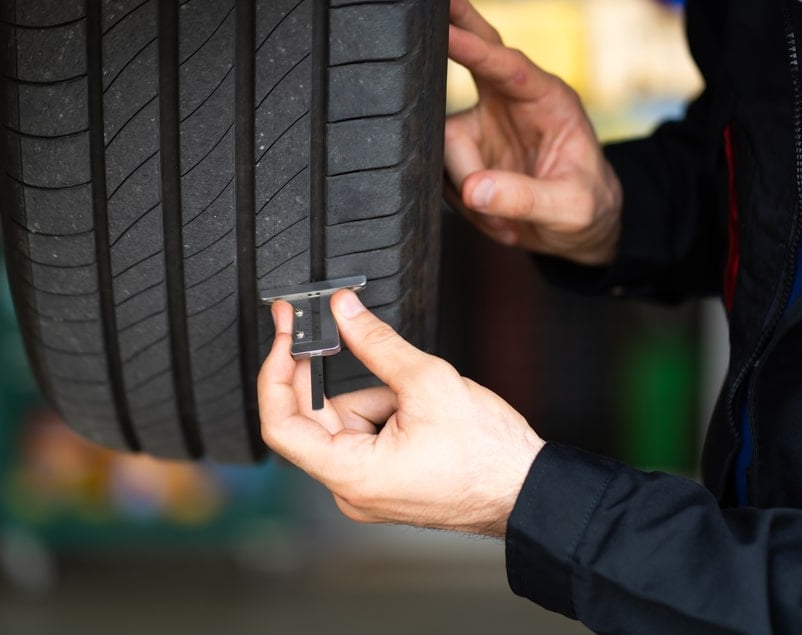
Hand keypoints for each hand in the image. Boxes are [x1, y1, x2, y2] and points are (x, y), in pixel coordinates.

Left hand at [257, 290, 544, 537]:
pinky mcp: (384, 481)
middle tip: (332, 324)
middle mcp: (351, 490)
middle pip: (315, 418)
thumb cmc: (488, 456)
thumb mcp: (428, 382)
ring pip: (345, 422)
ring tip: (416, 394)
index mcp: (352, 475)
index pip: (281, 425)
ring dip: (372, 394)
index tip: (283, 335)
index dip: (275, 373)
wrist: (526, 490)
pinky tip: (419, 408)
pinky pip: (365, 435)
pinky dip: (384, 410)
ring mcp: (368, 488)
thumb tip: (343, 311)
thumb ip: (376, 342)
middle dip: (332, 374)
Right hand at [445, 0, 622, 265]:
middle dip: (452, 28)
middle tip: (424, 3)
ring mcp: (484, 127)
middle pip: (472, 53)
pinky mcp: (466, 154)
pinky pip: (444, 173)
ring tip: (505, 222)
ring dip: (468, 189)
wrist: (578, 232)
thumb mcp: (571, 208)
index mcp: (547, 99)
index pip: (506, 65)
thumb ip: (526, 198)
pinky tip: (495, 218)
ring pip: (446, 144)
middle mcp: (510, 103)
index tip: (446, 31)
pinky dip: (465, 204)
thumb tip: (474, 191)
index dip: (473, 47)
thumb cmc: (587, 209)